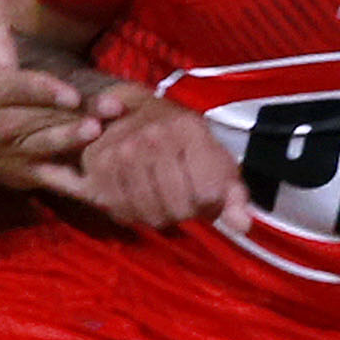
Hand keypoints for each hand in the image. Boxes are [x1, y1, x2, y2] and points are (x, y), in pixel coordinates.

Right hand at [0, 0, 98, 183]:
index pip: (22, 91)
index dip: (45, 93)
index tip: (68, 95)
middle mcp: (8, 123)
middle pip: (45, 120)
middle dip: (75, 118)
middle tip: (110, 114)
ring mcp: (19, 152)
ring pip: (51, 150)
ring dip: (76, 145)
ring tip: (102, 137)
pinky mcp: (29, 175)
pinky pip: (56, 182)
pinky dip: (80, 187)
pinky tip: (109, 187)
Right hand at [26, 84, 237, 229]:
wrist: (136, 114)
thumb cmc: (185, 144)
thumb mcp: (218, 162)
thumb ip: (234, 196)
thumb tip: (242, 225)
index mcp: (188, 129)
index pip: (206, 194)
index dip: (209, 204)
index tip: (205, 194)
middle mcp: (152, 136)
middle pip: (176, 207)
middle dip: (183, 211)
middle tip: (180, 197)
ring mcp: (121, 149)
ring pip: (148, 212)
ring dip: (157, 214)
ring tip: (159, 196)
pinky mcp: (96, 165)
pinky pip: (120, 210)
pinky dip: (132, 213)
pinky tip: (137, 199)